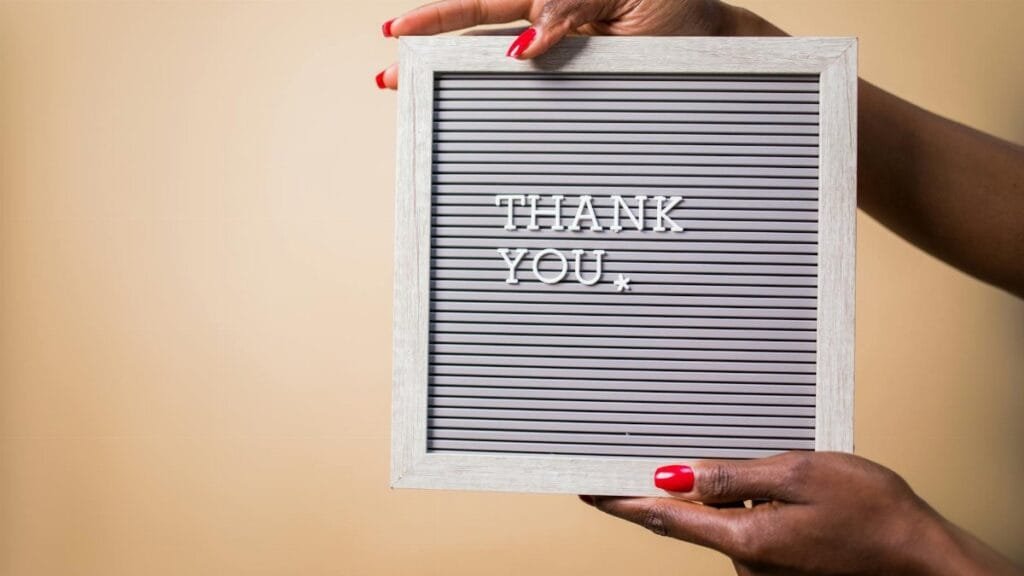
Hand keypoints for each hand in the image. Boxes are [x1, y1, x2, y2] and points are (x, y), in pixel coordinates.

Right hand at [375, 0, 776, 88]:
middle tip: (386, 76)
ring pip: (494, 67)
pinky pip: (530, 93)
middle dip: (428, 53)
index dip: (440, 18)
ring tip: (408, 95)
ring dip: (453, 81)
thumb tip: (523, 46)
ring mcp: (561, 57)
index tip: (398, 33)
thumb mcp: (632, 1)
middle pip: (477, 38)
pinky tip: (468, 109)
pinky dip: (495, 102)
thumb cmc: (683, 17)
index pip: (488, 6)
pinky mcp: (577, 83)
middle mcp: (552, 25)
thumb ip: (574, 7)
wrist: (718, 50)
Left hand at [582, 452, 1021, 574]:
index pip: (662, 518)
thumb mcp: (801, 474)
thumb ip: (733, 476)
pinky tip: (789, 492)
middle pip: (694, 518)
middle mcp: (747, 563)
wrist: (924, 560)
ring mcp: (764, 569)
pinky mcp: (780, 566)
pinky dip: (755, 506)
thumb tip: (677, 476)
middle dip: (692, 486)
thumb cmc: (875, 515)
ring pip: (728, 520)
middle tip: (712, 456)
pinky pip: (751, 529)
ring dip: (736, 494)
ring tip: (785, 475)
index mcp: (744, 541)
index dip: (620, 503)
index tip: (586, 489)